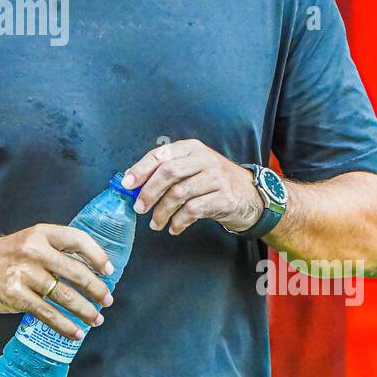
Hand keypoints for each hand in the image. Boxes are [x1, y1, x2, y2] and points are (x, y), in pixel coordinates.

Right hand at [0, 224, 114, 339]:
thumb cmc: (9, 255)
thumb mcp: (32, 241)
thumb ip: (57, 252)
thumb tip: (93, 272)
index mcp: (41, 233)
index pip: (77, 239)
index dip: (97, 255)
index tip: (109, 271)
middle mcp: (34, 251)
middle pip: (75, 271)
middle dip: (96, 289)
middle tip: (107, 300)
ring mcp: (24, 273)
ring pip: (64, 296)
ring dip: (85, 311)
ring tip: (96, 319)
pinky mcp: (16, 295)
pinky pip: (47, 314)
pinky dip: (65, 326)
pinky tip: (76, 332)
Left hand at [122, 140, 263, 235]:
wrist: (249, 194)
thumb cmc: (213, 181)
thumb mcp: (193, 167)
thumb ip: (168, 171)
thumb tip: (134, 185)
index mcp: (191, 148)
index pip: (161, 155)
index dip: (141, 169)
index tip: (127, 184)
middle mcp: (204, 159)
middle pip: (168, 173)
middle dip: (149, 192)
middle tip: (139, 207)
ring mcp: (216, 178)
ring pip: (179, 194)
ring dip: (162, 212)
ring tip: (155, 223)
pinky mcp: (223, 198)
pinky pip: (193, 211)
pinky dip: (178, 222)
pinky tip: (174, 228)